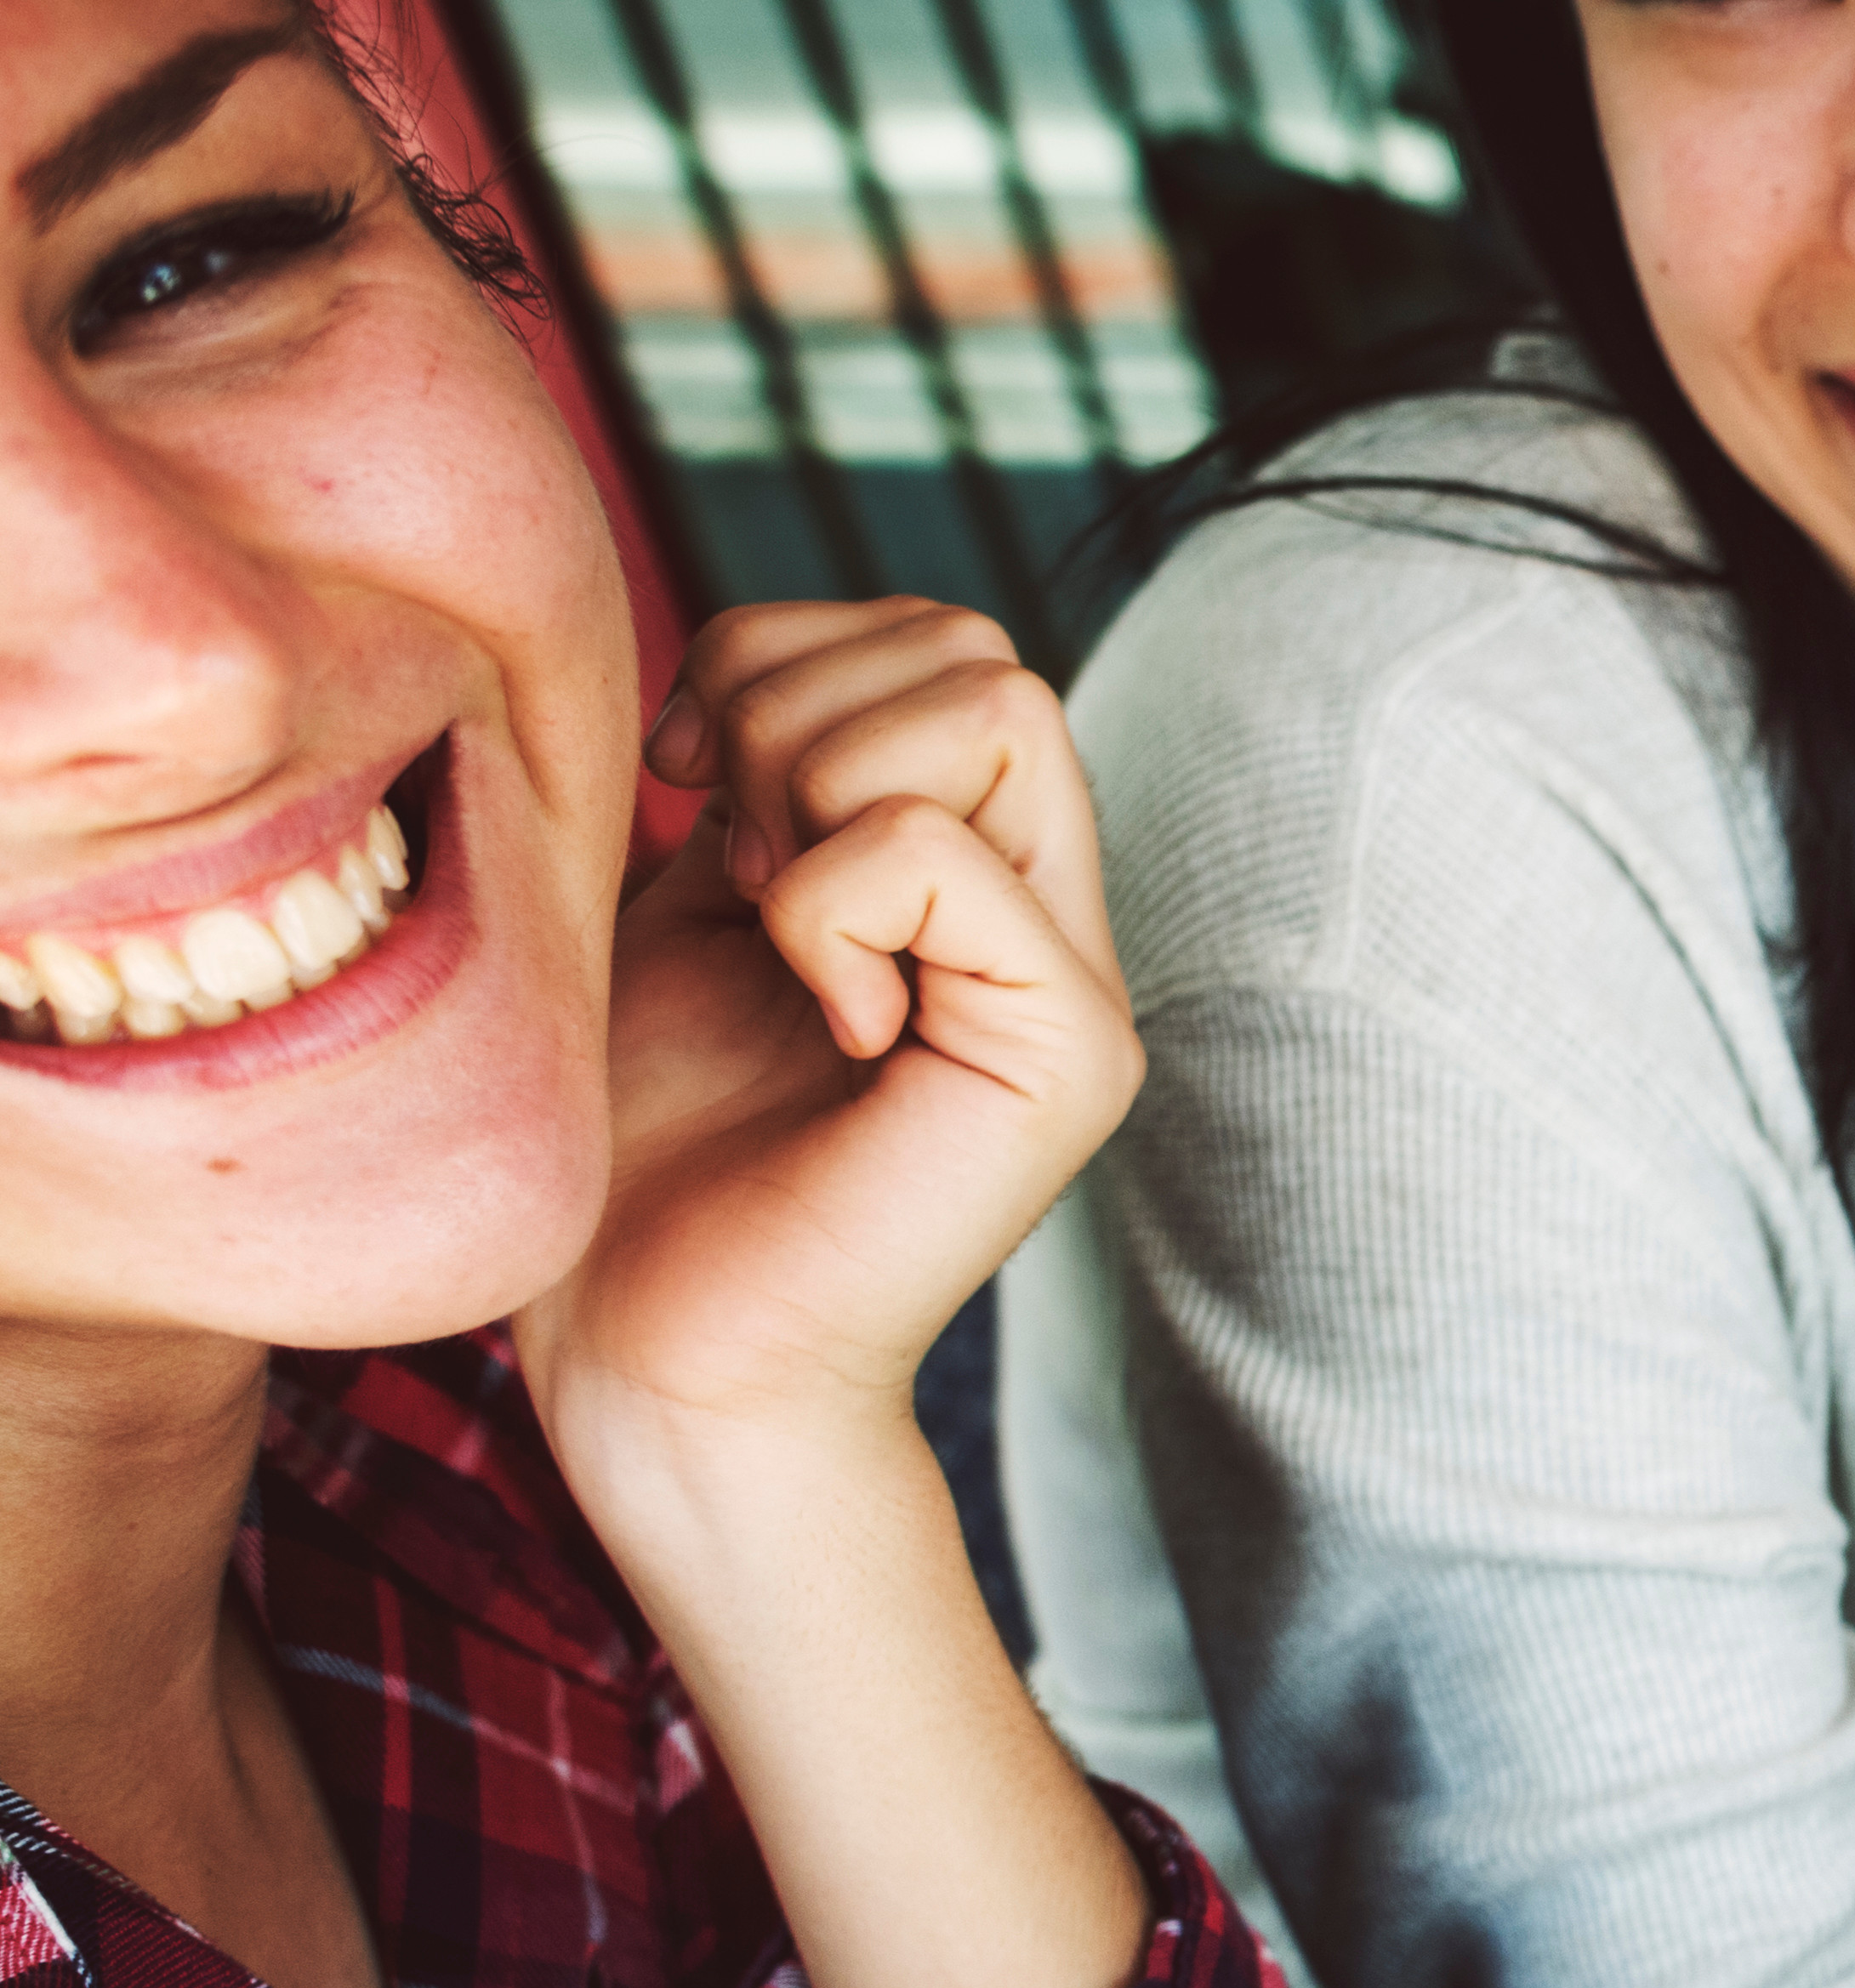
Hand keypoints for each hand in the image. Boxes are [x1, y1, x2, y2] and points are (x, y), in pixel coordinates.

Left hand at [517, 599, 1132, 1488]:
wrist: (657, 1352)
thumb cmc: (643, 1147)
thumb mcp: (679, 898)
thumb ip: (743, 768)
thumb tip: (762, 654)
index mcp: (968, 864)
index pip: (934, 635)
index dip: (780, 665)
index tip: (689, 801)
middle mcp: (1050, 911)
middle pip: (977, 647)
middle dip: (796, 712)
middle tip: (737, 869)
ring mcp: (1076, 984)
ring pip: (992, 707)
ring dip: (816, 792)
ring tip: (778, 932)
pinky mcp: (1067, 1055)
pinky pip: (939, 854)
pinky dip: (824, 910)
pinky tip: (822, 1019)